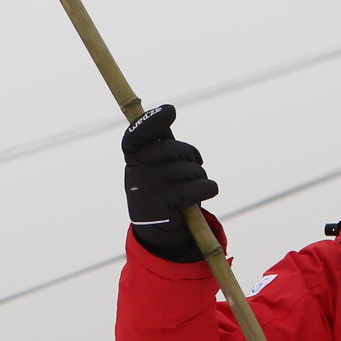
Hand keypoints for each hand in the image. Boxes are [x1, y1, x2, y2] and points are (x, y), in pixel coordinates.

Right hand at [122, 104, 216, 261]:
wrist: (159, 229)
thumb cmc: (163, 187)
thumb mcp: (157, 164)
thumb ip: (161, 140)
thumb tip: (166, 111)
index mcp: (132, 160)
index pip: (136, 135)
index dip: (152, 121)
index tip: (170, 111)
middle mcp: (135, 175)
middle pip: (173, 149)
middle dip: (190, 155)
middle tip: (194, 163)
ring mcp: (148, 191)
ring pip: (189, 170)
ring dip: (199, 176)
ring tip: (194, 184)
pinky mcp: (165, 208)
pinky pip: (197, 188)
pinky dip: (208, 188)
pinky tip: (206, 192)